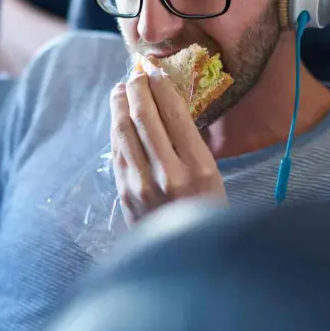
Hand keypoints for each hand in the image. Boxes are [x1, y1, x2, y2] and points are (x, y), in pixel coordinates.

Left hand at [109, 68, 226, 224]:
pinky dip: (116, 129)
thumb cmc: (207, 213)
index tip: (155, 72)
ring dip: (119, 106)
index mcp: (199, 168)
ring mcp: (142, 185)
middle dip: (137, 90)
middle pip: (144, 118)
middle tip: (135, 75)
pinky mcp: (125, 194)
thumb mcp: (213, 178)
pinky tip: (117, 119)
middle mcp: (169, 175)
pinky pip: (117, 152)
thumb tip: (168, 106)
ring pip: (124, 132)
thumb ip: (192, 146)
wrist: (186, 258)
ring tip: (120, 90)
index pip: (174, 114)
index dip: (161, 87)